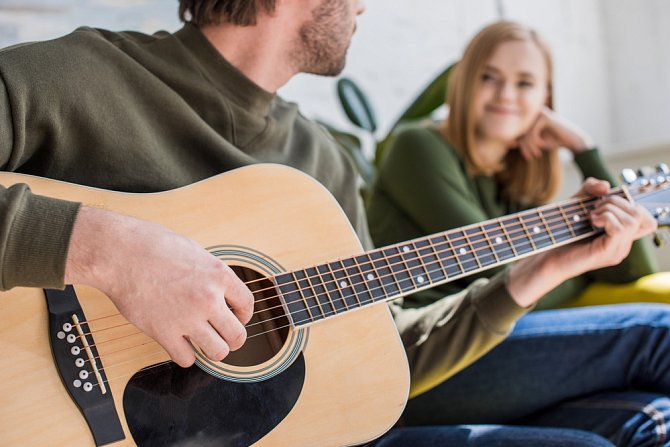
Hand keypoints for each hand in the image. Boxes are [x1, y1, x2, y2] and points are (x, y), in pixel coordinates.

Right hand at [65, 206, 254, 366]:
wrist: (120, 252)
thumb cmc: (152, 245)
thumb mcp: (194, 251)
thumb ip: (211, 273)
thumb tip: (221, 289)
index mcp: (219, 275)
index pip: (247, 305)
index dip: (244, 315)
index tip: (237, 318)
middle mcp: (209, 298)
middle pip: (237, 335)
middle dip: (233, 339)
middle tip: (223, 336)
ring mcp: (188, 317)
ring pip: (218, 352)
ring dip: (213, 351)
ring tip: (205, 343)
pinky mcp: (164, 332)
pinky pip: (187, 359)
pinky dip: (185, 355)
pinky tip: (180, 345)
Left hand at [508, 178, 655, 305]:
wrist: (546, 256)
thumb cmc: (561, 231)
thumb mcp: (576, 203)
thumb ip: (590, 189)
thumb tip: (606, 186)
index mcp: (621, 235)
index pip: (647, 219)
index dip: (631, 203)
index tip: (605, 202)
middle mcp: (623, 244)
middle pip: (640, 214)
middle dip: (617, 202)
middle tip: (595, 208)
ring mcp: (617, 250)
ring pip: (632, 220)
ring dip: (610, 209)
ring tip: (592, 215)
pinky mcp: (607, 252)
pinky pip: (620, 228)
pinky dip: (607, 218)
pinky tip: (592, 221)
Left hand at [516, 107, 593, 159]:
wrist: (572, 141)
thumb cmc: (553, 141)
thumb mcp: (534, 142)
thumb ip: (521, 141)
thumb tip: (505, 142)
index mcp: (530, 116)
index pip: (516, 129)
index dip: (515, 142)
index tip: (524, 154)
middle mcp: (533, 112)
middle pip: (520, 131)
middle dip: (523, 146)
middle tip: (529, 157)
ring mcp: (539, 113)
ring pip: (525, 133)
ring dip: (529, 147)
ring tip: (535, 154)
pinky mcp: (545, 117)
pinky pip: (533, 132)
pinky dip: (536, 142)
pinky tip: (542, 146)